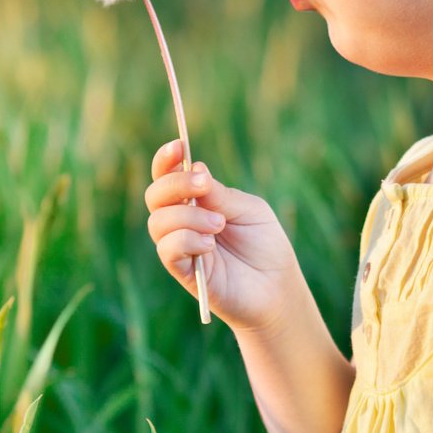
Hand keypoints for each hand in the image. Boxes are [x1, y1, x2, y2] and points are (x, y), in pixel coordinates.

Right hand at [142, 139, 304, 332]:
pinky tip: (210, 244)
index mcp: (196, 202)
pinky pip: (167, 250)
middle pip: (155, 196)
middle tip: (204, 186)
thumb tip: (196, 168)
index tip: (179, 146)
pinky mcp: (184, 273)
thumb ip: (220, 194)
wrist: (277, 287)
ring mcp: (181, 247)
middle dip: (176, 184)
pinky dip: (186, 240)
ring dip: (187, 215)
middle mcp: (182, 222)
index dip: (167, 160)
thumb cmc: (265, 245)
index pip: (168, 176)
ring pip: (158, 222)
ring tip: (219, 225)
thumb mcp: (248, 210)